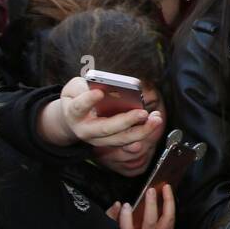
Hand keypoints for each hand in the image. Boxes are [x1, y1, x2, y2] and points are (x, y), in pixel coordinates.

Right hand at [39, 76, 163, 147]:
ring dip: (141, 130)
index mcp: (74, 114)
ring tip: (156, 118)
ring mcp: (99, 139)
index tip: (99, 92)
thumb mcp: (76, 87)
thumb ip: (88, 86)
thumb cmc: (77, 98)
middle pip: (106, 128)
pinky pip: (129, 140)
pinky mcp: (112, 142)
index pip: (79, 107)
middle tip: (142, 112)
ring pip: (121, 139)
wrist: (73, 120)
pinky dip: (143, 132)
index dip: (88, 101)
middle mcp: (86, 130)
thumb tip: (108, 86)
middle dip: (126, 121)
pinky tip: (155, 122)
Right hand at [106, 184, 176, 228]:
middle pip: (150, 223)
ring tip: (166, 187)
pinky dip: (171, 207)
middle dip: (150, 205)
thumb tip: (117, 204)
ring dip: (168, 202)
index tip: (126, 204)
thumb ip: (113, 217)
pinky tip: (169, 196)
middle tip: (150, 190)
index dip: (126, 217)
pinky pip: (172, 220)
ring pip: (167, 220)